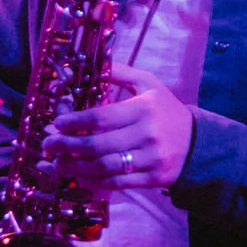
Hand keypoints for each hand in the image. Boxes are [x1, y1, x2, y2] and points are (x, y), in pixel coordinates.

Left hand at [39, 64, 193, 189]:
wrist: (197, 142)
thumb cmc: (165, 110)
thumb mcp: (148, 84)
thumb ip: (120, 72)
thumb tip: (89, 62)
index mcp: (143, 108)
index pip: (101, 117)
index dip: (75, 122)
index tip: (57, 124)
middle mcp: (147, 134)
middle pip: (98, 144)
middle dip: (68, 146)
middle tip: (49, 145)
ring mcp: (151, 159)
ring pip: (105, 167)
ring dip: (77, 167)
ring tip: (59, 164)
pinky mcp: (154, 178)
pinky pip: (118, 183)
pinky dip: (96, 182)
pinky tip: (81, 176)